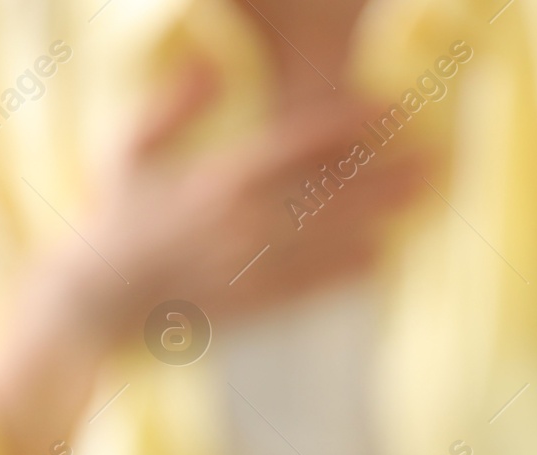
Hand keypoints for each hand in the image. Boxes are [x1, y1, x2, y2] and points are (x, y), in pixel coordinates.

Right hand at [0, 61, 429, 454]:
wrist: (97, 304)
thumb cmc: (112, 221)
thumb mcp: (124, 151)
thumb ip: (170, 107)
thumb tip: (210, 65)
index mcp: (214, 181)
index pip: (295, 145)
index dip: (347, 124)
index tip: (390, 107)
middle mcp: (241, 227)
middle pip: (329, 194)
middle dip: (387, 176)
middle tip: (439, 160)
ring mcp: (250, 270)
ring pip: (330, 240)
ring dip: (383, 219)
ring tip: (427, 202)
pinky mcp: (252, 307)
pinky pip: (311, 289)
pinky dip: (349, 275)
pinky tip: (386, 258)